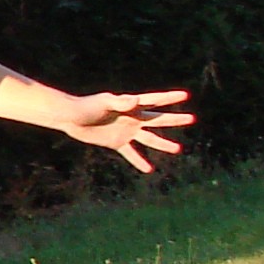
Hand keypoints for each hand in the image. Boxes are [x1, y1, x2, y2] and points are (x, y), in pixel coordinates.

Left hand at [54, 86, 193, 173]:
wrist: (71, 117)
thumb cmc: (86, 106)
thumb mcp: (104, 103)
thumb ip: (120, 102)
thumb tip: (136, 101)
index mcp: (131, 105)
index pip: (154, 101)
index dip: (169, 98)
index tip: (185, 95)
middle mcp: (132, 118)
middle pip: (157, 119)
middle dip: (174, 119)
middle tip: (192, 119)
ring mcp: (126, 131)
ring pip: (149, 138)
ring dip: (163, 144)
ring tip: (178, 149)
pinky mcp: (117, 142)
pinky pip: (131, 153)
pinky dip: (139, 160)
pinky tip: (148, 169)